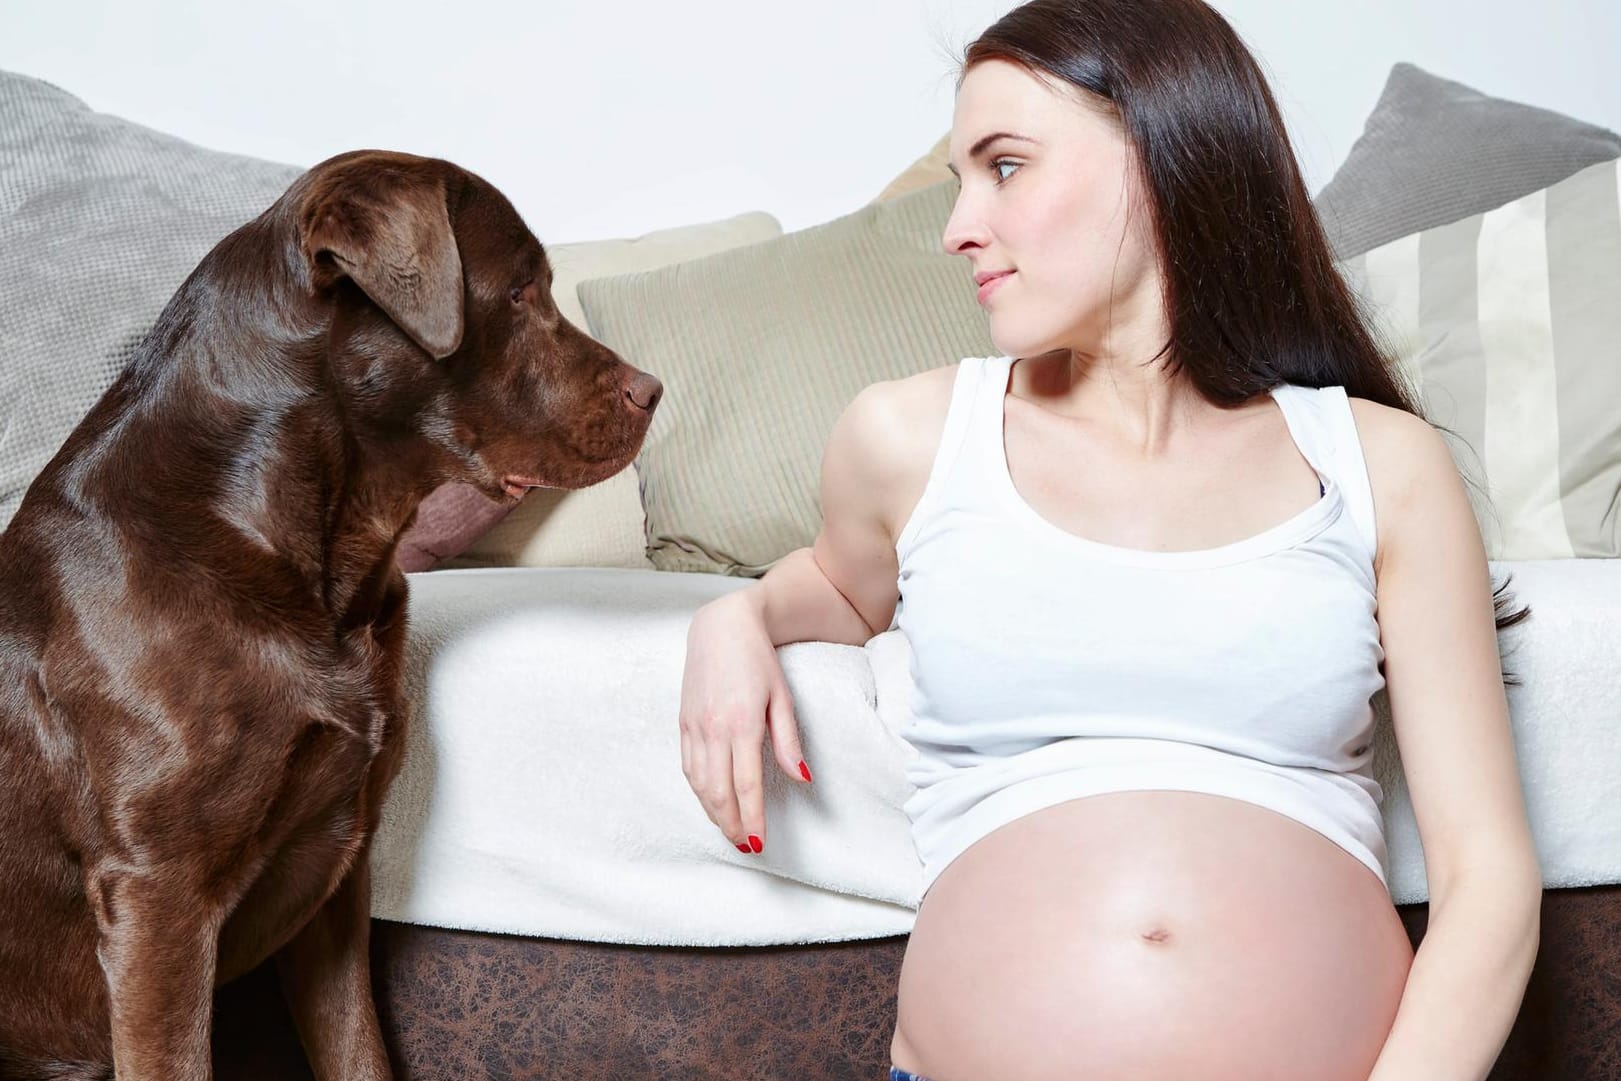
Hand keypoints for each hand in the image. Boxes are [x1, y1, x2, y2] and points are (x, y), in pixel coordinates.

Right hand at [678, 592, 812, 854]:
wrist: (721, 627)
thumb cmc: (758, 659)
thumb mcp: (783, 697)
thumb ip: (789, 741)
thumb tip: (802, 779)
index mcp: (742, 723)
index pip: (747, 784)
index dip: (752, 817)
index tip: (759, 841)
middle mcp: (713, 729)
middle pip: (718, 792)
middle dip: (731, 824)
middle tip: (746, 846)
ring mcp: (694, 727)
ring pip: (699, 784)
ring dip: (713, 813)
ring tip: (730, 831)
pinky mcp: (683, 723)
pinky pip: (688, 767)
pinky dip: (699, 791)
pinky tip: (711, 802)